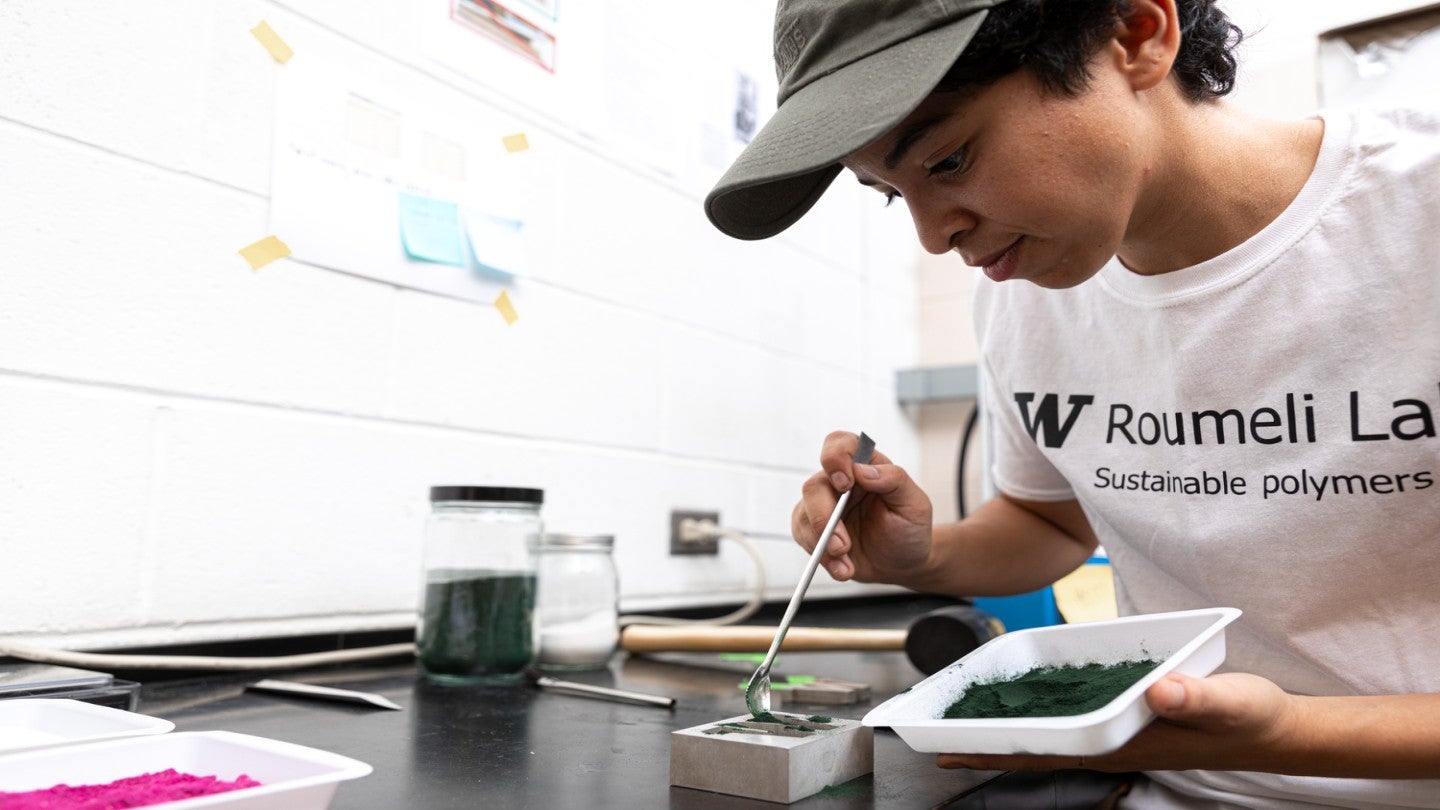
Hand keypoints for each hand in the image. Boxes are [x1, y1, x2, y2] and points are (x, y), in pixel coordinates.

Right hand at [789, 431, 932, 583]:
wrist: (902, 563)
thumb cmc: (909, 529)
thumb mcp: (915, 504)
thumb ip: (894, 480)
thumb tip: (862, 469)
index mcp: (864, 465)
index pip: (839, 444)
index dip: (835, 458)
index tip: (845, 483)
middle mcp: (839, 482)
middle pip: (814, 486)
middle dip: (824, 518)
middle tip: (843, 545)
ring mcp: (824, 505)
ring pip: (804, 515)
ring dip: (823, 544)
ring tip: (847, 563)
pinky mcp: (813, 530)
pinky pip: (803, 538)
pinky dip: (821, 558)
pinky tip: (841, 569)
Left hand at [936, 672, 1298, 772]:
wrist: (1278, 729)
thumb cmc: (1252, 718)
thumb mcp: (1229, 702)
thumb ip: (1195, 696)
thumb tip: (1159, 691)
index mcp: (1121, 743)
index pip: (1044, 752)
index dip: (994, 751)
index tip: (946, 750)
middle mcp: (1112, 743)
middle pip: (1035, 748)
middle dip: (985, 746)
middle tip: (934, 740)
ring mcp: (1119, 735)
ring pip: (1050, 736)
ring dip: (1009, 731)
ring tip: (965, 722)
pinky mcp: (1130, 721)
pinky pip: (1072, 721)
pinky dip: (1041, 715)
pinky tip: (1026, 703)